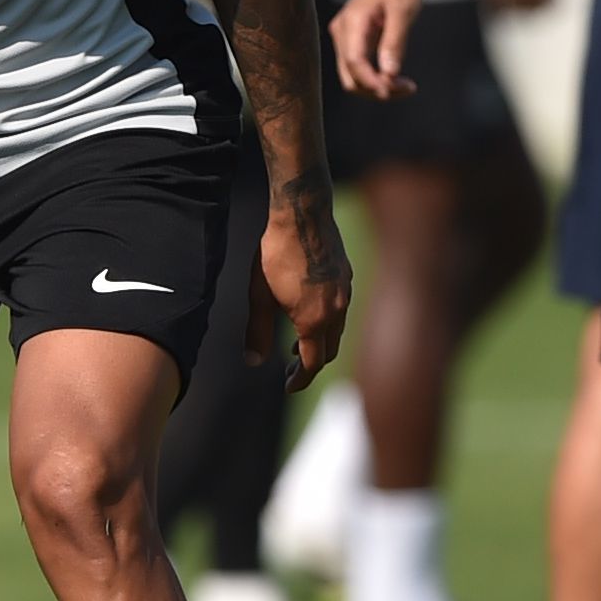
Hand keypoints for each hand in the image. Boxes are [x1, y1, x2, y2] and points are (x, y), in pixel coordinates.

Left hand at [252, 185, 352, 385]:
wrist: (302, 214)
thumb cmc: (275, 253)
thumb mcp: (259, 296)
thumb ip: (257, 332)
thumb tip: (252, 362)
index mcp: (314, 320)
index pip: (312, 363)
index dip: (299, 379)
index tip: (288, 386)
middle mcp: (336, 311)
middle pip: (329, 351)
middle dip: (310, 364)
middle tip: (290, 369)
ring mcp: (346, 293)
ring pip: (338, 331)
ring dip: (320, 342)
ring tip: (297, 343)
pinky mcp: (348, 277)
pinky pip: (342, 310)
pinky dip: (328, 322)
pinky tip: (311, 312)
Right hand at [328, 0, 420, 99]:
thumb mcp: (402, 12)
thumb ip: (394, 42)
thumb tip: (389, 74)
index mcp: (352, 21)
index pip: (353, 61)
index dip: (371, 81)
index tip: (394, 89)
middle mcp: (341, 32)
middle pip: (350, 76)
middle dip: (376, 89)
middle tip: (408, 88)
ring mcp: (343, 39)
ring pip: (353, 78)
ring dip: (378, 87)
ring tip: (406, 86)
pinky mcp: (350, 44)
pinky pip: (359, 70)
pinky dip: (377, 79)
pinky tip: (397, 79)